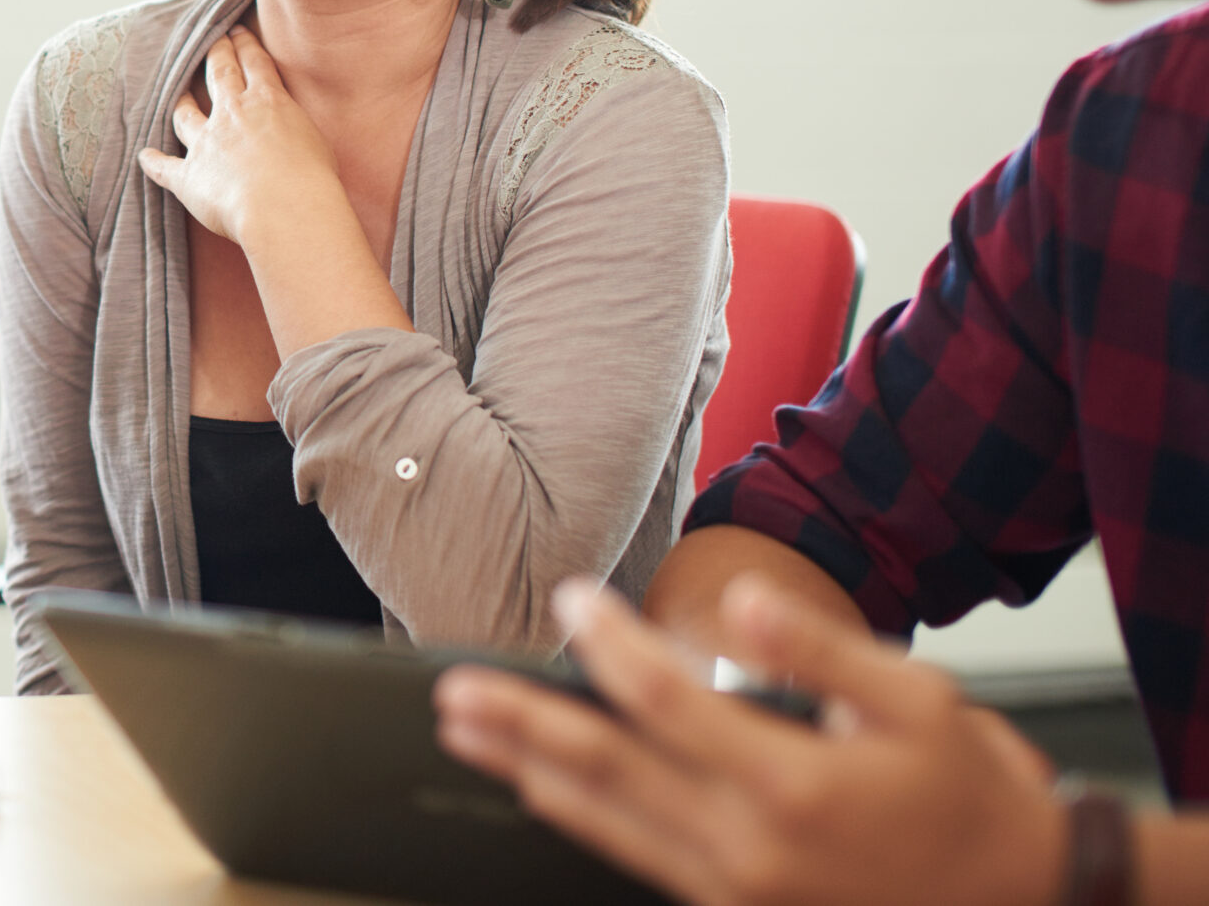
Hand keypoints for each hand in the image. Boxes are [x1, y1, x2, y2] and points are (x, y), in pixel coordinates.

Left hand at [137, 27, 346, 250]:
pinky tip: (144, 156)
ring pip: (186, 114)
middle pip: (219, 74)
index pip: (254, 62)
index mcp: (267, 101)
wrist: (283, 207)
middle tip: (213, 41)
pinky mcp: (188, 176)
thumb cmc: (310, 179)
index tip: (237, 31)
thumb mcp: (316, 141)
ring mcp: (205, 143)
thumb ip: (296, 129)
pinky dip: (153, 162)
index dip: (244, 45)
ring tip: (177, 94)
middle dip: (216, 54)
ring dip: (181, 102)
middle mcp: (231, 114)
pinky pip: (164, 167)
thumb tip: (291, 135)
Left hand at [433, 576, 1065, 905]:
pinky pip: (637, 861)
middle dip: (522, 724)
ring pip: (605, 825)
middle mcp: (750, 846)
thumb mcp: (914, 700)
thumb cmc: (967, 793)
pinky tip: (539, 789)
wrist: (1019, 899)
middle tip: (455, 690)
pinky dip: (578, 820)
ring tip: (470, 734)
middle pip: (605, 772)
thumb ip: (816, 648)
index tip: (573, 598)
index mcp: (790, 784)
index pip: (664, 702)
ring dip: (527, 773)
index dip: (609, 644)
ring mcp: (736, 890)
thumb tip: (739, 602)